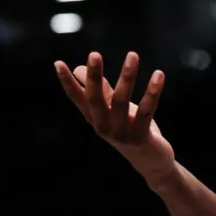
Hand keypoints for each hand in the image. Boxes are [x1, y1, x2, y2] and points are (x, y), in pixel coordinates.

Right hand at [55, 51, 175, 186]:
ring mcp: (121, 133)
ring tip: (132, 54)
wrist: (150, 161)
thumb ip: (102, 90)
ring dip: (127, 76)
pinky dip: (153, 91)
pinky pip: (147, 110)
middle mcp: (103, 126)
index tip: (57, 63)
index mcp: (95, 118)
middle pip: (95, 99)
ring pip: (122, 101)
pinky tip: (158, 74)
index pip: (77, 98)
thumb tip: (81, 68)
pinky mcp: (140, 137)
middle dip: (94, 76)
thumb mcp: (114, 109)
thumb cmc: (130, 129)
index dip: (67, 82)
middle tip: (94, 54)